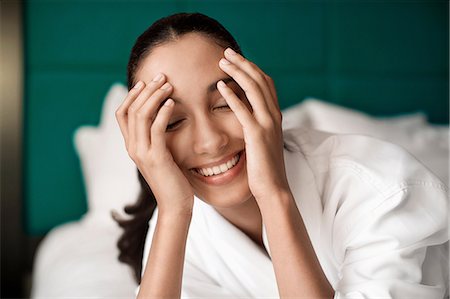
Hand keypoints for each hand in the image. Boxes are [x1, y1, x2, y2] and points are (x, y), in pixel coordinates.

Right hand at [116, 75, 193, 215]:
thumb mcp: (161, 156)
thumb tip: (163, 121)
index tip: (146, 82)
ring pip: (141, 115)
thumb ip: (157, 140)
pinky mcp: (156, 158)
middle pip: (131, 109)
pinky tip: (172, 102)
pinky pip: (156, 129)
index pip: (122, 114)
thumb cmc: (172, 180)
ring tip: (168, 84)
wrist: (175, 205)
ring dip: (154, 96)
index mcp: (132, 146)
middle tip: (161, 76)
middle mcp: (132, 148)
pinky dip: (163, 112)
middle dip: (145, 90)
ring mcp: (142, 153)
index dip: (131, 95)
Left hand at [217, 48, 290, 202]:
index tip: (237, 60)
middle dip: (243, 63)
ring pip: (254, 89)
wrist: (273, 189)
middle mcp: (274, 116)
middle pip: (260, 80)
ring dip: (238, 72)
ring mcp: (267, 124)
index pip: (266, 83)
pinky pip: (243, 109)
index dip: (251, 68)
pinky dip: (232, 95)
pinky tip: (220, 86)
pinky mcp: (256, 135)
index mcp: (276, 116)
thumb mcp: (264, 142)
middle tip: (226, 53)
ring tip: (222, 62)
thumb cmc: (265, 168)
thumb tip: (246, 115)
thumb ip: (258, 126)